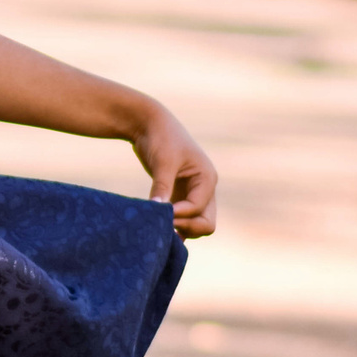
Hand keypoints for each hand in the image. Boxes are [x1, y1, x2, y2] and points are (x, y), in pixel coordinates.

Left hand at [131, 106, 218, 237]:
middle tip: (162, 227)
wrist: (149, 124)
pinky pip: (183, 220)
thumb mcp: (162, 162)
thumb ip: (162, 186)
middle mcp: (204, 189)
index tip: (158, 215)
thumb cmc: (160, 138)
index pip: (198, 208)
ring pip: (195, 224)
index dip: (179, 216)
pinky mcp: (179, 196)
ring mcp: (193, 194)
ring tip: (158, 232)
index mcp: (207, 178)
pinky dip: (174, 227)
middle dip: (186, 228)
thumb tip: (158, 210)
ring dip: (180, 230)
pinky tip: (158, 232)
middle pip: (206, 223)